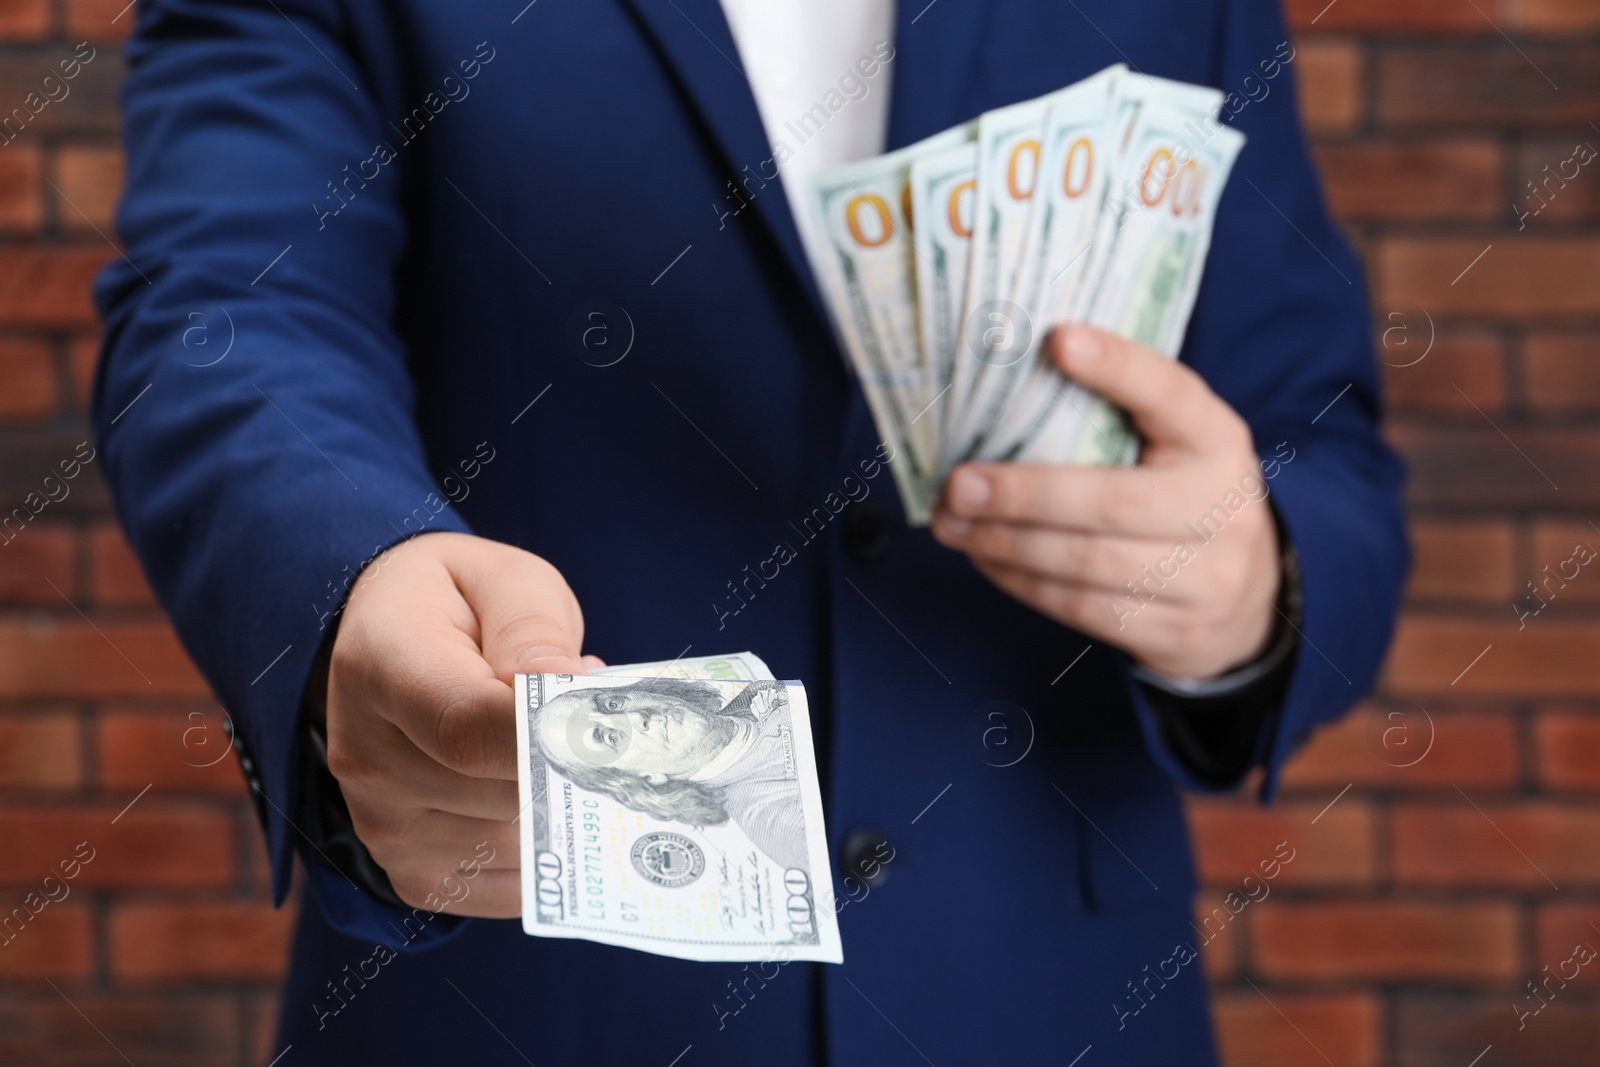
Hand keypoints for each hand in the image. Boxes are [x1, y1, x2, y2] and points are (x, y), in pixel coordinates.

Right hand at [324, 531, 602, 916]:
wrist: (391, 642)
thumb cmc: (462, 606)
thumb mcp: (504, 582)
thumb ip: (532, 629)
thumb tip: (564, 687)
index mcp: (380, 668)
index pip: (467, 728)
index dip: (547, 734)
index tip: (601, 716)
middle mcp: (366, 759)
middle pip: (501, 794)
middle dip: (572, 766)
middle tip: (603, 726)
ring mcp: (383, 827)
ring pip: (517, 846)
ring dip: (565, 807)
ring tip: (563, 749)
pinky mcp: (413, 874)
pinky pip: (511, 888)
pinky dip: (549, 849)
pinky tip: (546, 796)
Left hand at [931, 324, 1281, 680]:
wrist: (1246, 596)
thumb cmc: (1183, 497)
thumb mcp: (1176, 445)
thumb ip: (1119, 415)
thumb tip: (1009, 384)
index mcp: (1218, 440)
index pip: (1171, 394)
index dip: (1118, 368)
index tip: (1058, 340)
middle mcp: (1223, 507)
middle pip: (1110, 503)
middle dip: (1022, 494)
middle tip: (959, 483)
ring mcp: (1207, 577)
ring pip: (1086, 564)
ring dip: (1005, 544)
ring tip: (953, 525)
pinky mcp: (1177, 631)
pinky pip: (1081, 608)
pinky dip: (1021, 582)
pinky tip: (986, 558)